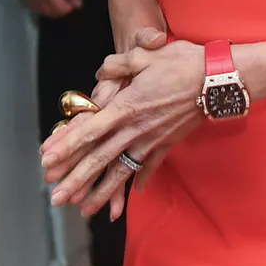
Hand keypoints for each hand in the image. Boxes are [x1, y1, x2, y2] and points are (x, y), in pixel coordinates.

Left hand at [42, 34, 205, 218]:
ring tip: (83, 210)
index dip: (66, 147)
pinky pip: (148, 167)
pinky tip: (132, 195)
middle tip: (55, 198)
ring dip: (100, 192)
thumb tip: (98, 74)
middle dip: (75, 181)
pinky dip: (139, 181)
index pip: (88, 132)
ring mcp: (152, 141)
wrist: (218, 80)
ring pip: (121, 171)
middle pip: (99, 159)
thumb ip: (116, 65)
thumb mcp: (144, 55)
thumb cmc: (182, 63)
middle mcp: (135, 130)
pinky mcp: (167, 144)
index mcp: (126, 107)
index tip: (47, 162)